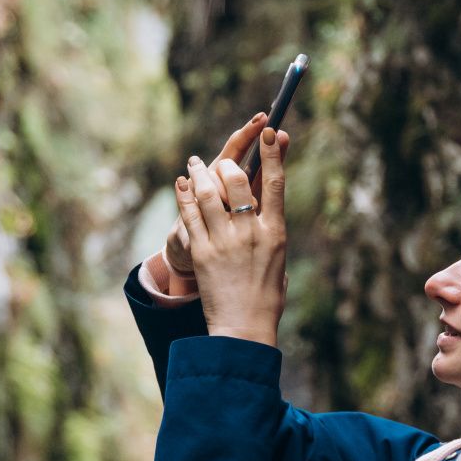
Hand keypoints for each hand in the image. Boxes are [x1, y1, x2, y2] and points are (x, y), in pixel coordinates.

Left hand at [174, 126, 289, 346]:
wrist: (243, 328)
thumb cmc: (265, 299)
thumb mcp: (278, 263)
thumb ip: (270, 237)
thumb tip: (264, 219)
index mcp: (275, 233)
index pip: (275, 183)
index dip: (273, 154)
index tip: (271, 132)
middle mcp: (250, 232)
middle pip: (237, 181)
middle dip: (228, 164)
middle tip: (221, 160)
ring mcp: (224, 241)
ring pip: (208, 193)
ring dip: (200, 173)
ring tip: (194, 162)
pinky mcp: (201, 251)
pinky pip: (189, 214)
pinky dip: (184, 195)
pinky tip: (181, 184)